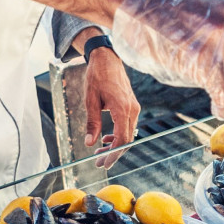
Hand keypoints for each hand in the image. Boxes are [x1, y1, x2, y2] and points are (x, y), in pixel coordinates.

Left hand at [81, 39, 139, 169]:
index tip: (103, 163)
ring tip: (99, 152)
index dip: (114, 154)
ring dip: (115, 146)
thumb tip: (89, 143)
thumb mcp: (90, 100)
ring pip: (128, 134)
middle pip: (127, 140)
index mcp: (122, 108)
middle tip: (98, 163)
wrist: (107, 59)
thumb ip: (92, 123)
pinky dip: (118, 136)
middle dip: (113, 153)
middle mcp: (132, 110)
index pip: (122, 138)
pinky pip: (128, 126)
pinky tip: (106, 139)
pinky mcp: (132, 106)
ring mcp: (134, 108)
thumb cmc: (97, 77)